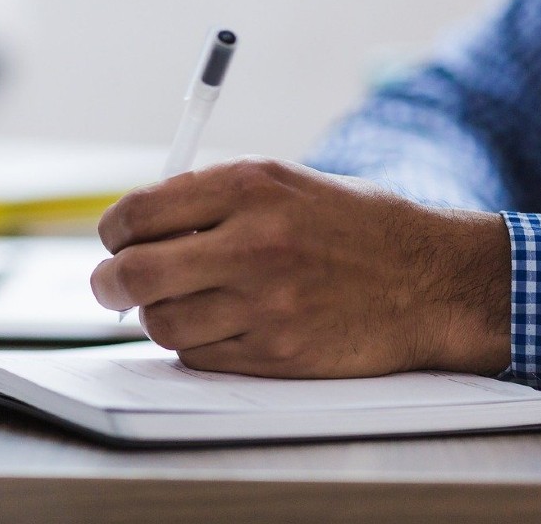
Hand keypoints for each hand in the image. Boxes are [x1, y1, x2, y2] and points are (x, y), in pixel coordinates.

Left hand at [90, 158, 511, 377]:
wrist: (431, 280)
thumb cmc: (353, 226)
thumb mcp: (284, 184)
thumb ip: (211, 198)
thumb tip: (136, 227)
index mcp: (250, 186)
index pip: (138, 212)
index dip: (113, 231)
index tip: (115, 240)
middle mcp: (253, 242)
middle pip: (134, 273)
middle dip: (109, 283)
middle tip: (111, 285)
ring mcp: (265, 303)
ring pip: (160, 323)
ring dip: (156, 316)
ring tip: (178, 302)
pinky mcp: (277, 354)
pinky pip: (199, 356)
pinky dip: (194, 344)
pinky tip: (218, 324)